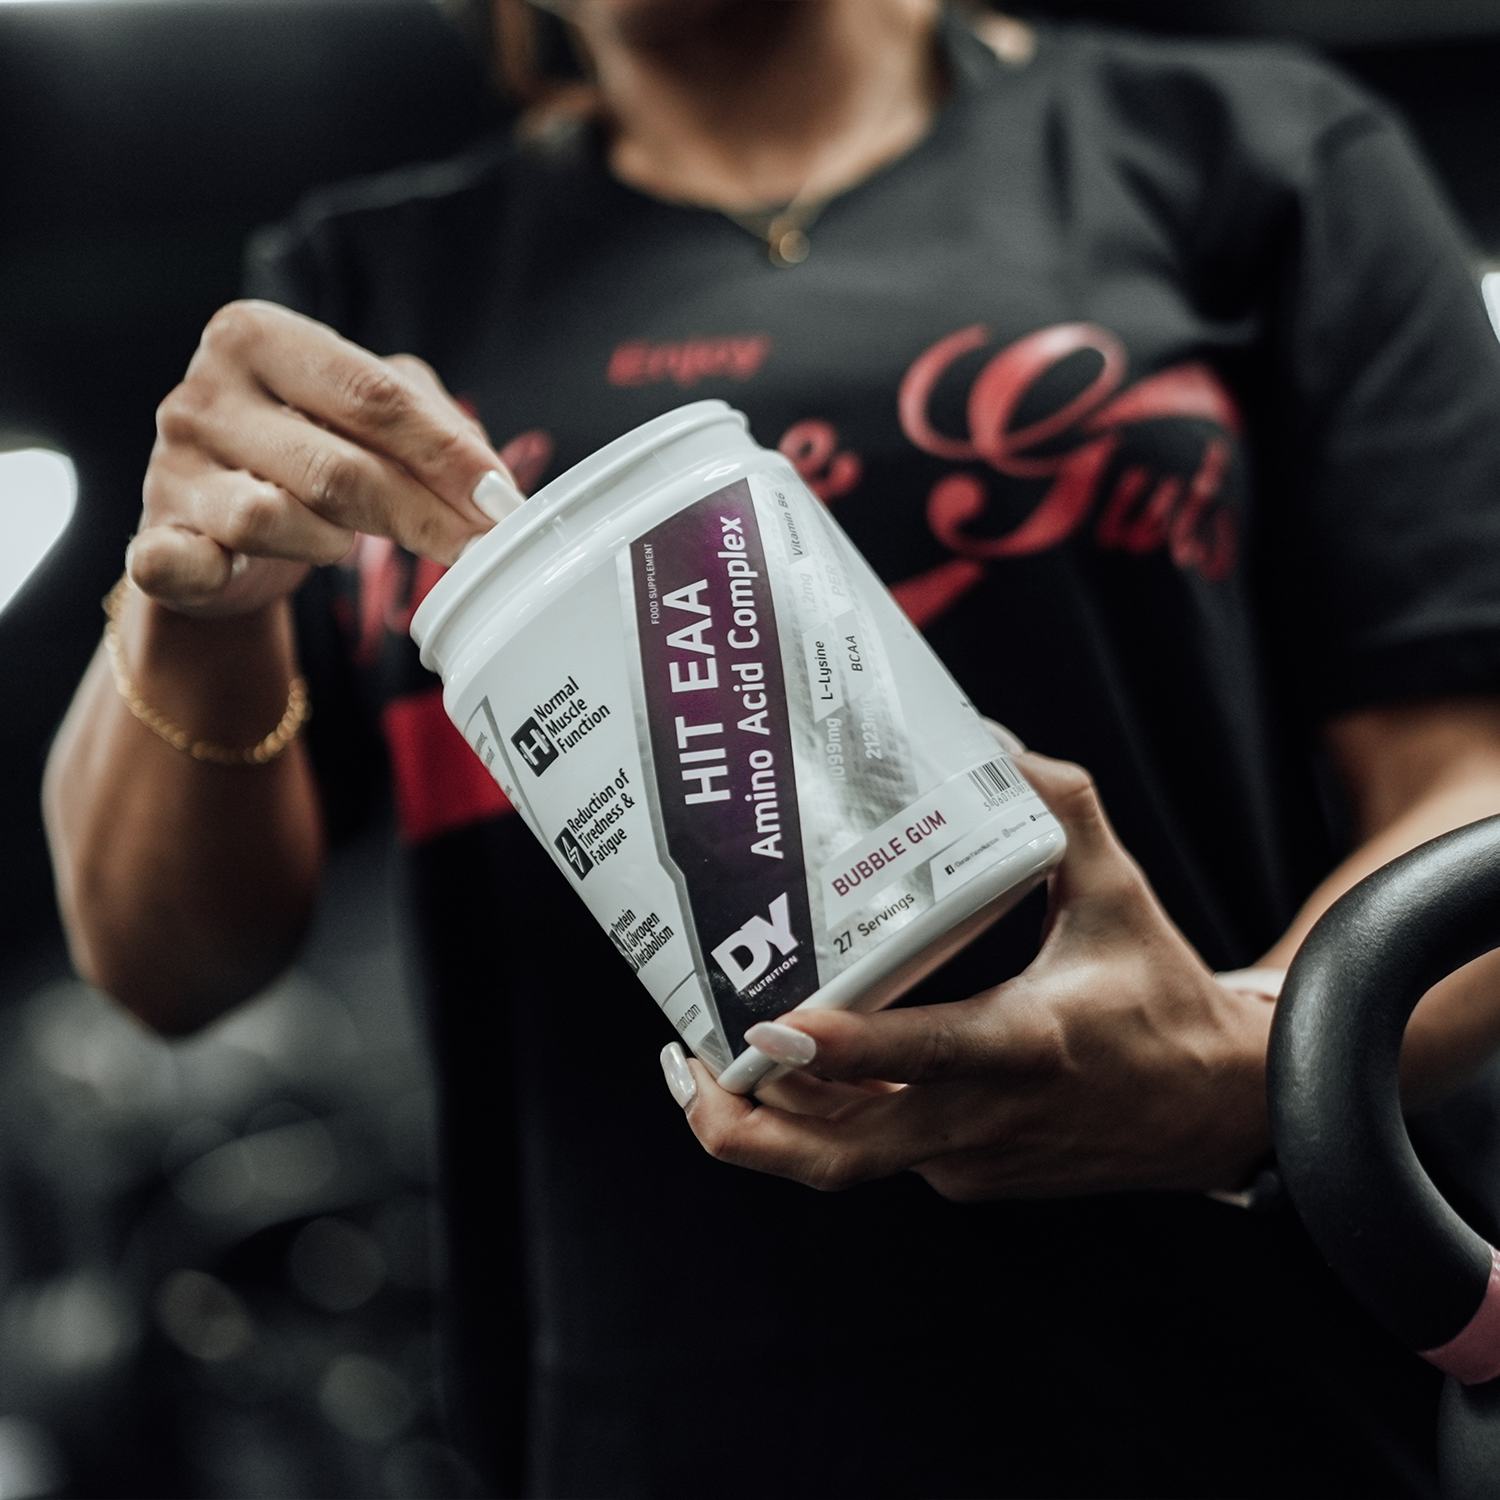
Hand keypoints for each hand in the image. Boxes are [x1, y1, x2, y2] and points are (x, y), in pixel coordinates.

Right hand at [130, 300, 522, 615]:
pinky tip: (233, 568)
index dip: (446, 455)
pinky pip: (184, 562)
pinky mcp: (155, 537)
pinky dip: (214, 569)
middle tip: (475, 548)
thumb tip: (492, 485)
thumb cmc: (308, 452)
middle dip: (422, 514)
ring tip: (340, 538)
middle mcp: (204, 394)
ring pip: (277, 519)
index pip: (371, 396)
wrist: (217, 521)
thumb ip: (434, 427)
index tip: (500, 500)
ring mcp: (172, 467)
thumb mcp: (371, 415)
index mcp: (257, 337)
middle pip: (339, 466)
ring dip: (331, 542)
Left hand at [665, 752, 1273, 1199]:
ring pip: (846, 1157)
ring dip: (768, 1121)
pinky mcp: (964, 1177)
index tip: (774, 1027)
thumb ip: (1057, 808)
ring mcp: (969, 1160)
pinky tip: (783, 1065)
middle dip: (751, 1125)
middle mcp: (989, 1119)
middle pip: (847, 1154)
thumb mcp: (1117, 890)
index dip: (849, 1050)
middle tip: (684, 1062)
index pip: (929, 1054)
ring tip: (699, 1061)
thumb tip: (983, 737)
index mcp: (1031, 1045)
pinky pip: (876, 1149)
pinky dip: (823, 1115)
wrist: (1217, 1111)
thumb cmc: (1161, 993)